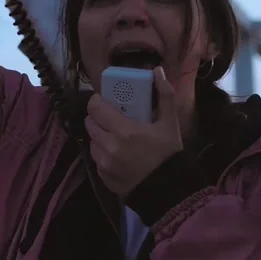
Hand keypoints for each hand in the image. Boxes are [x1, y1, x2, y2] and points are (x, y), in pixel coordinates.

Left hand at [85, 68, 182, 196]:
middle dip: (97, 117)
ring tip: (112, 135)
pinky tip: (115, 153)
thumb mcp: (170, 123)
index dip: (96, 101)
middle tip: (109, 116)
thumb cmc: (168, 154)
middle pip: (90, 124)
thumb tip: (157, 71)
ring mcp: (104, 164)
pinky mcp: (103, 177)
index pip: (95, 108)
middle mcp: (109, 147)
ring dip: (98, 135)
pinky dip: (102, 153)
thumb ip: (164, 95)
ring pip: (91, 141)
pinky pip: (95, 159)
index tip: (104, 100)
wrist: (168, 189)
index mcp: (124, 131)